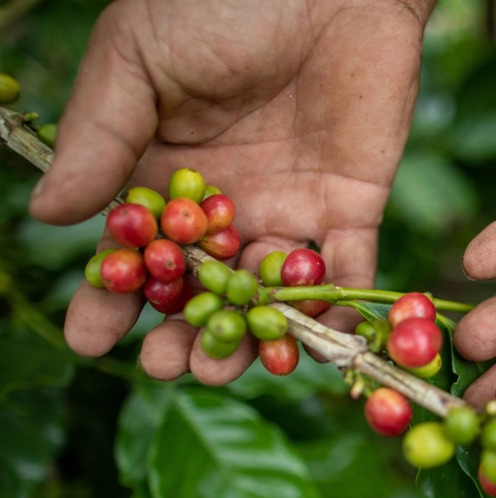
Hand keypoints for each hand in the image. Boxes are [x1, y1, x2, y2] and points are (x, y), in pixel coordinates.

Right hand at [29, 0, 432, 383]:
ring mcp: (289, 206)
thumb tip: (50, 215)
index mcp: (167, 173)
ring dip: (250, 339)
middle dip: (184, 332)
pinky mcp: (350, 204)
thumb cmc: (221, 4)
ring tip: (225, 367)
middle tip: (168, 366)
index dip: (111, 296)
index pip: (135, 250)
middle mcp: (227, 203)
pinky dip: (334, 311)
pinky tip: (315, 347)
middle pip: (202, 287)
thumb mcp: (139, 62)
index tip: (91, 341)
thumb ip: (100, 137)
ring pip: (267, 293)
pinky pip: (344, 269)